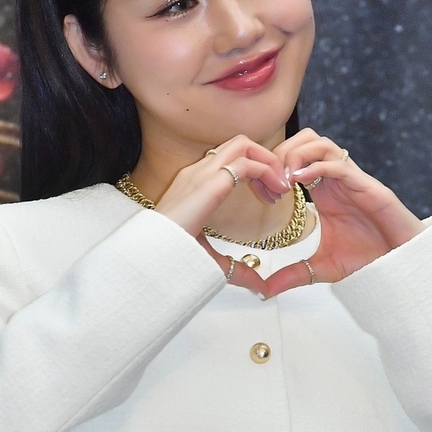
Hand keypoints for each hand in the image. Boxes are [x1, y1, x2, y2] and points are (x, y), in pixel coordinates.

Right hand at [154, 135, 288, 294]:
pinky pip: (246, 163)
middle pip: (239, 143)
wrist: (150, 259)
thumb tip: (260, 288)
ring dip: (269, 162)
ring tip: (281, 189)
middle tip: (279, 190)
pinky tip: (275, 194)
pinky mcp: (209, 184)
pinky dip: (267, 171)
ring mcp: (202, 174)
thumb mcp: (211, 261)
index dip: (256, 170)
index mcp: (194, 183)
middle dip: (266, 160)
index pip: (229, 157)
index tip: (269, 197)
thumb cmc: (172, 260)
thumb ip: (237, 270)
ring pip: (244, 144)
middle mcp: (197, 172)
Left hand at [264, 129, 424, 296]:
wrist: (402, 265)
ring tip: (285, 178)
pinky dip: (315, 166)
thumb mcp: (321, 268)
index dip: (275, 166)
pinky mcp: (366, 186)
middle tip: (272, 180)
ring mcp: (351, 179)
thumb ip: (292, 275)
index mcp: (323, 189)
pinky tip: (299, 182)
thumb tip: (264, 291)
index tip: (264, 191)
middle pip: (306, 139)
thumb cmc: (368, 260)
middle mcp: (335, 179)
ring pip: (321, 143)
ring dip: (298, 154)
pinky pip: (338, 164)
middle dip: (283, 152)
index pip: (296, 157)